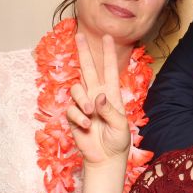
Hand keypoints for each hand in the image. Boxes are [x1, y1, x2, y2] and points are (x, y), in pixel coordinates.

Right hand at [67, 34, 130, 165]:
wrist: (105, 157)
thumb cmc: (117, 140)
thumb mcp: (120, 125)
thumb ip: (110, 109)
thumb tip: (98, 96)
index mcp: (112, 94)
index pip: (110, 69)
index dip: (108, 53)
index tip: (107, 36)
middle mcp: (97, 95)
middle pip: (88, 69)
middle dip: (84, 52)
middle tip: (79, 35)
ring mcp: (84, 105)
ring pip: (77, 89)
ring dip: (83, 100)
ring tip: (91, 114)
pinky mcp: (73, 116)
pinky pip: (71, 109)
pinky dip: (79, 117)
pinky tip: (87, 126)